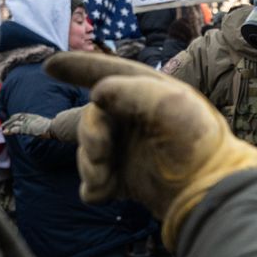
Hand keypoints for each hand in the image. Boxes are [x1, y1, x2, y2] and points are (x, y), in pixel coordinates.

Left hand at [0, 112, 51, 137]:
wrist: (54, 127)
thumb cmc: (55, 127)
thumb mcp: (48, 124)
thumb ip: (46, 124)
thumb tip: (52, 125)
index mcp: (34, 117)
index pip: (22, 115)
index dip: (15, 117)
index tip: (10, 118)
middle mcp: (29, 118)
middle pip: (16, 118)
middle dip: (9, 121)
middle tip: (3, 125)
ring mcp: (28, 123)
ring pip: (14, 124)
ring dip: (8, 126)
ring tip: (2, 130)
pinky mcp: (27, 129)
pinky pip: (16, 129)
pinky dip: (10, 131)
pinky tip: (5, 132)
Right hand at [44, 52, 256, 248]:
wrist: (206, 190)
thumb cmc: (195, 141)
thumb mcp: (168, 102)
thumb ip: (129, 90)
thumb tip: (96, 94)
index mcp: (144, 94)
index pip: (105, 73)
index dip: (77, 67)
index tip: (49, 66)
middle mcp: (132, 120)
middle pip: (88, 118)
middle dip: (87, 133)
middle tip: (100, 149)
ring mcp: (127, 151)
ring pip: (86, 151)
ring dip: (89, 163)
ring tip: (105, 174)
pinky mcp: (124, 180)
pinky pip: (91, 182)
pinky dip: (94, 186)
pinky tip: (109, 190)